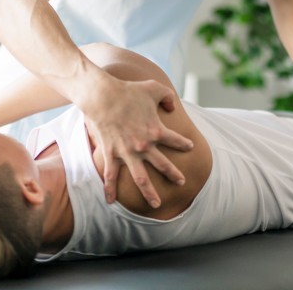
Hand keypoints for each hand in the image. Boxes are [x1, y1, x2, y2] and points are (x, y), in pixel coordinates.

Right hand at [83, 77, 193, 207]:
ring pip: (141, 179)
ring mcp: (127, 152)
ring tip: (156, 204)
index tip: (190, 147)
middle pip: (163, 165)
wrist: (103, 96)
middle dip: (174, 174)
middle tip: (181, 182)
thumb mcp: (154, 88)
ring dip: (149, 193)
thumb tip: (172, 105)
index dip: (184, 144)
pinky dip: (110, 189)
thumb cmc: (129, 90)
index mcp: (156, 130)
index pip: (175, 140)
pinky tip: (111, 201)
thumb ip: (167, 96)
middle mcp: (144, 145)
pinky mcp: (111, 153)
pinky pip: (111, 175)